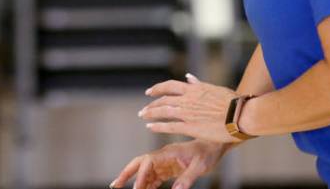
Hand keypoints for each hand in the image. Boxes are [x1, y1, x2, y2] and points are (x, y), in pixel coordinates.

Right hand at [110, 139, 225, 188]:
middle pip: (139, 163)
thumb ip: (187, 179)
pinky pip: (154, 176)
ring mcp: (165, 161)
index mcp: (168, 152)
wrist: (215, 145)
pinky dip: (147, 184)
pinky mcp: (169, 167)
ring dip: (135, 180)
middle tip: (114, 185)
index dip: (140, 176)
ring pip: (145, 171)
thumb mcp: (200, 167)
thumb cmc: (208, 153)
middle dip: (126, 173)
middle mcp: (163, 156)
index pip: (148, 162)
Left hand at [139, 73, 240, 142]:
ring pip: (163, 111)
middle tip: (144, 109)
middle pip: (163, 99)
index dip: (157, 88)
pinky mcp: (190, 127)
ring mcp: (188, 113)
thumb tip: (189, 77)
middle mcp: (188, 99)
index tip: (149, 92)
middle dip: (152, 104)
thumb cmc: (232, 102)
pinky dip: (157, 126)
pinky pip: (169, 126)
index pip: (170, 86)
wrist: (240, 114)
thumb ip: (198, 84)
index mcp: (194, 89)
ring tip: (143, 116)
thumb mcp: (214, 88)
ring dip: (151, 113)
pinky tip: (150, 127)